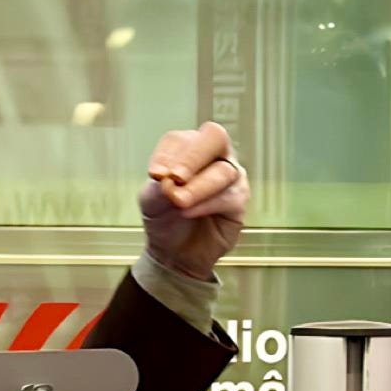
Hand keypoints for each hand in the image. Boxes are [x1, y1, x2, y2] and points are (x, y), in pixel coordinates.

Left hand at [142, 121, 249, 283]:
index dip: (168, 155)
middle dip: (193, 157)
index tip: (154, 175)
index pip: (182, 139)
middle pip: (214, 138)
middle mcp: (214, 156)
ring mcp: (230, 176)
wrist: (174, 252)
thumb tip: (171, 178)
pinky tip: (189, 212)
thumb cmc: (164, 218)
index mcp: (188, 148)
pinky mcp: (239, 200)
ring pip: (223, 171)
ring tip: (179, 202)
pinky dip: (207, 204)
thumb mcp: (151, 200)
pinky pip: (230, 196)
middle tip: (175, 178)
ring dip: (198, 187)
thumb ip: (158, 186)